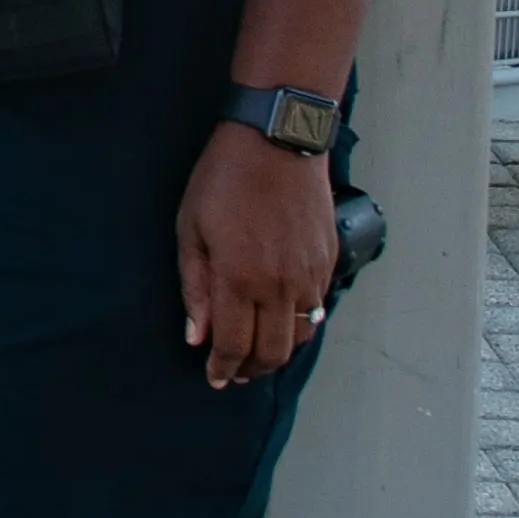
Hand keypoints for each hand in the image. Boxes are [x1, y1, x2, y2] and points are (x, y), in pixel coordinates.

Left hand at [176, 126, 337, 388]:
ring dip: (277, 352)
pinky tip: (281, 320)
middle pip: (272, 351)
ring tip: (257, 353)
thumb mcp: (191, 228)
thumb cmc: (224, 178)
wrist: (278, 140)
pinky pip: (315, 309)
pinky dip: (298, 325)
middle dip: (251, 370)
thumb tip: (197, 336)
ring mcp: (309, 274)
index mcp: (239, 277)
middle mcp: (280, 284)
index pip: (234, 344)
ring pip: (299, 335)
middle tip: (234, 374)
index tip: (215, 378)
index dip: (223, 368)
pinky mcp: (327, 260)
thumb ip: (195, 287)